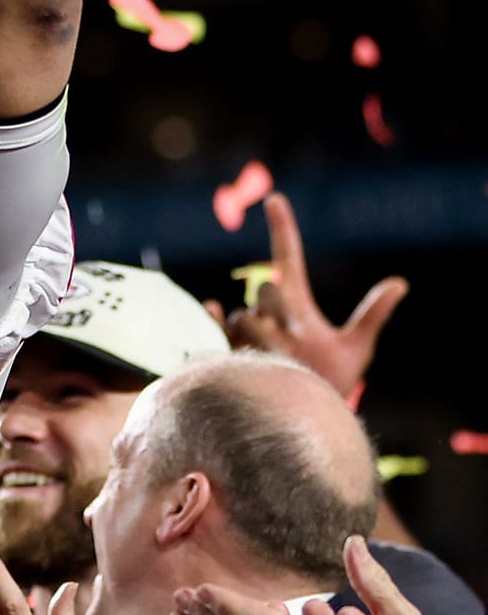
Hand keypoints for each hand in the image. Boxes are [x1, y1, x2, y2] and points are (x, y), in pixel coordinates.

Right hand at [203, 192, 406, 397]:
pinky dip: (214, 317)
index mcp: (296, 303)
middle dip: (277, 308)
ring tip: (277, 363)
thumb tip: (400, 283)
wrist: (301, 415)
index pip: (287, 257)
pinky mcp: (226, 343)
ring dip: (262, 340)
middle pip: (266, 289)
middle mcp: (269, 310)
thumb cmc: (330, 379)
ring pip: (246, 316)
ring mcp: (247, 326)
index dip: (283, 228)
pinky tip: (213, 311)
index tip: (276, 199)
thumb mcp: (356, 347)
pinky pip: (217, 320)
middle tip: (290, 337)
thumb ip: (372, 314)